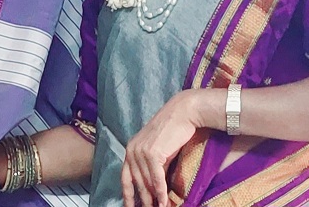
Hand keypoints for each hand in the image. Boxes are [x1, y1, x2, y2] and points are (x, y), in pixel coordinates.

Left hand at [121, 90, 197, 206]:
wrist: (183, 112)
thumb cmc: (173, 129)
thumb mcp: (158, 148)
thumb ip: (152, 165)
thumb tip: (154, 188)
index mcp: (131, 148)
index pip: (125, 177)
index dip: (128, 195)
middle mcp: (132, 150)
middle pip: (137, 183)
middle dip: (144, 200)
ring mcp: (141, 151)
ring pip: (147, 182)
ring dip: (154, 200)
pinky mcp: (153, 153)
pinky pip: (157, 178)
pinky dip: (161, 192)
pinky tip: (164, 202)